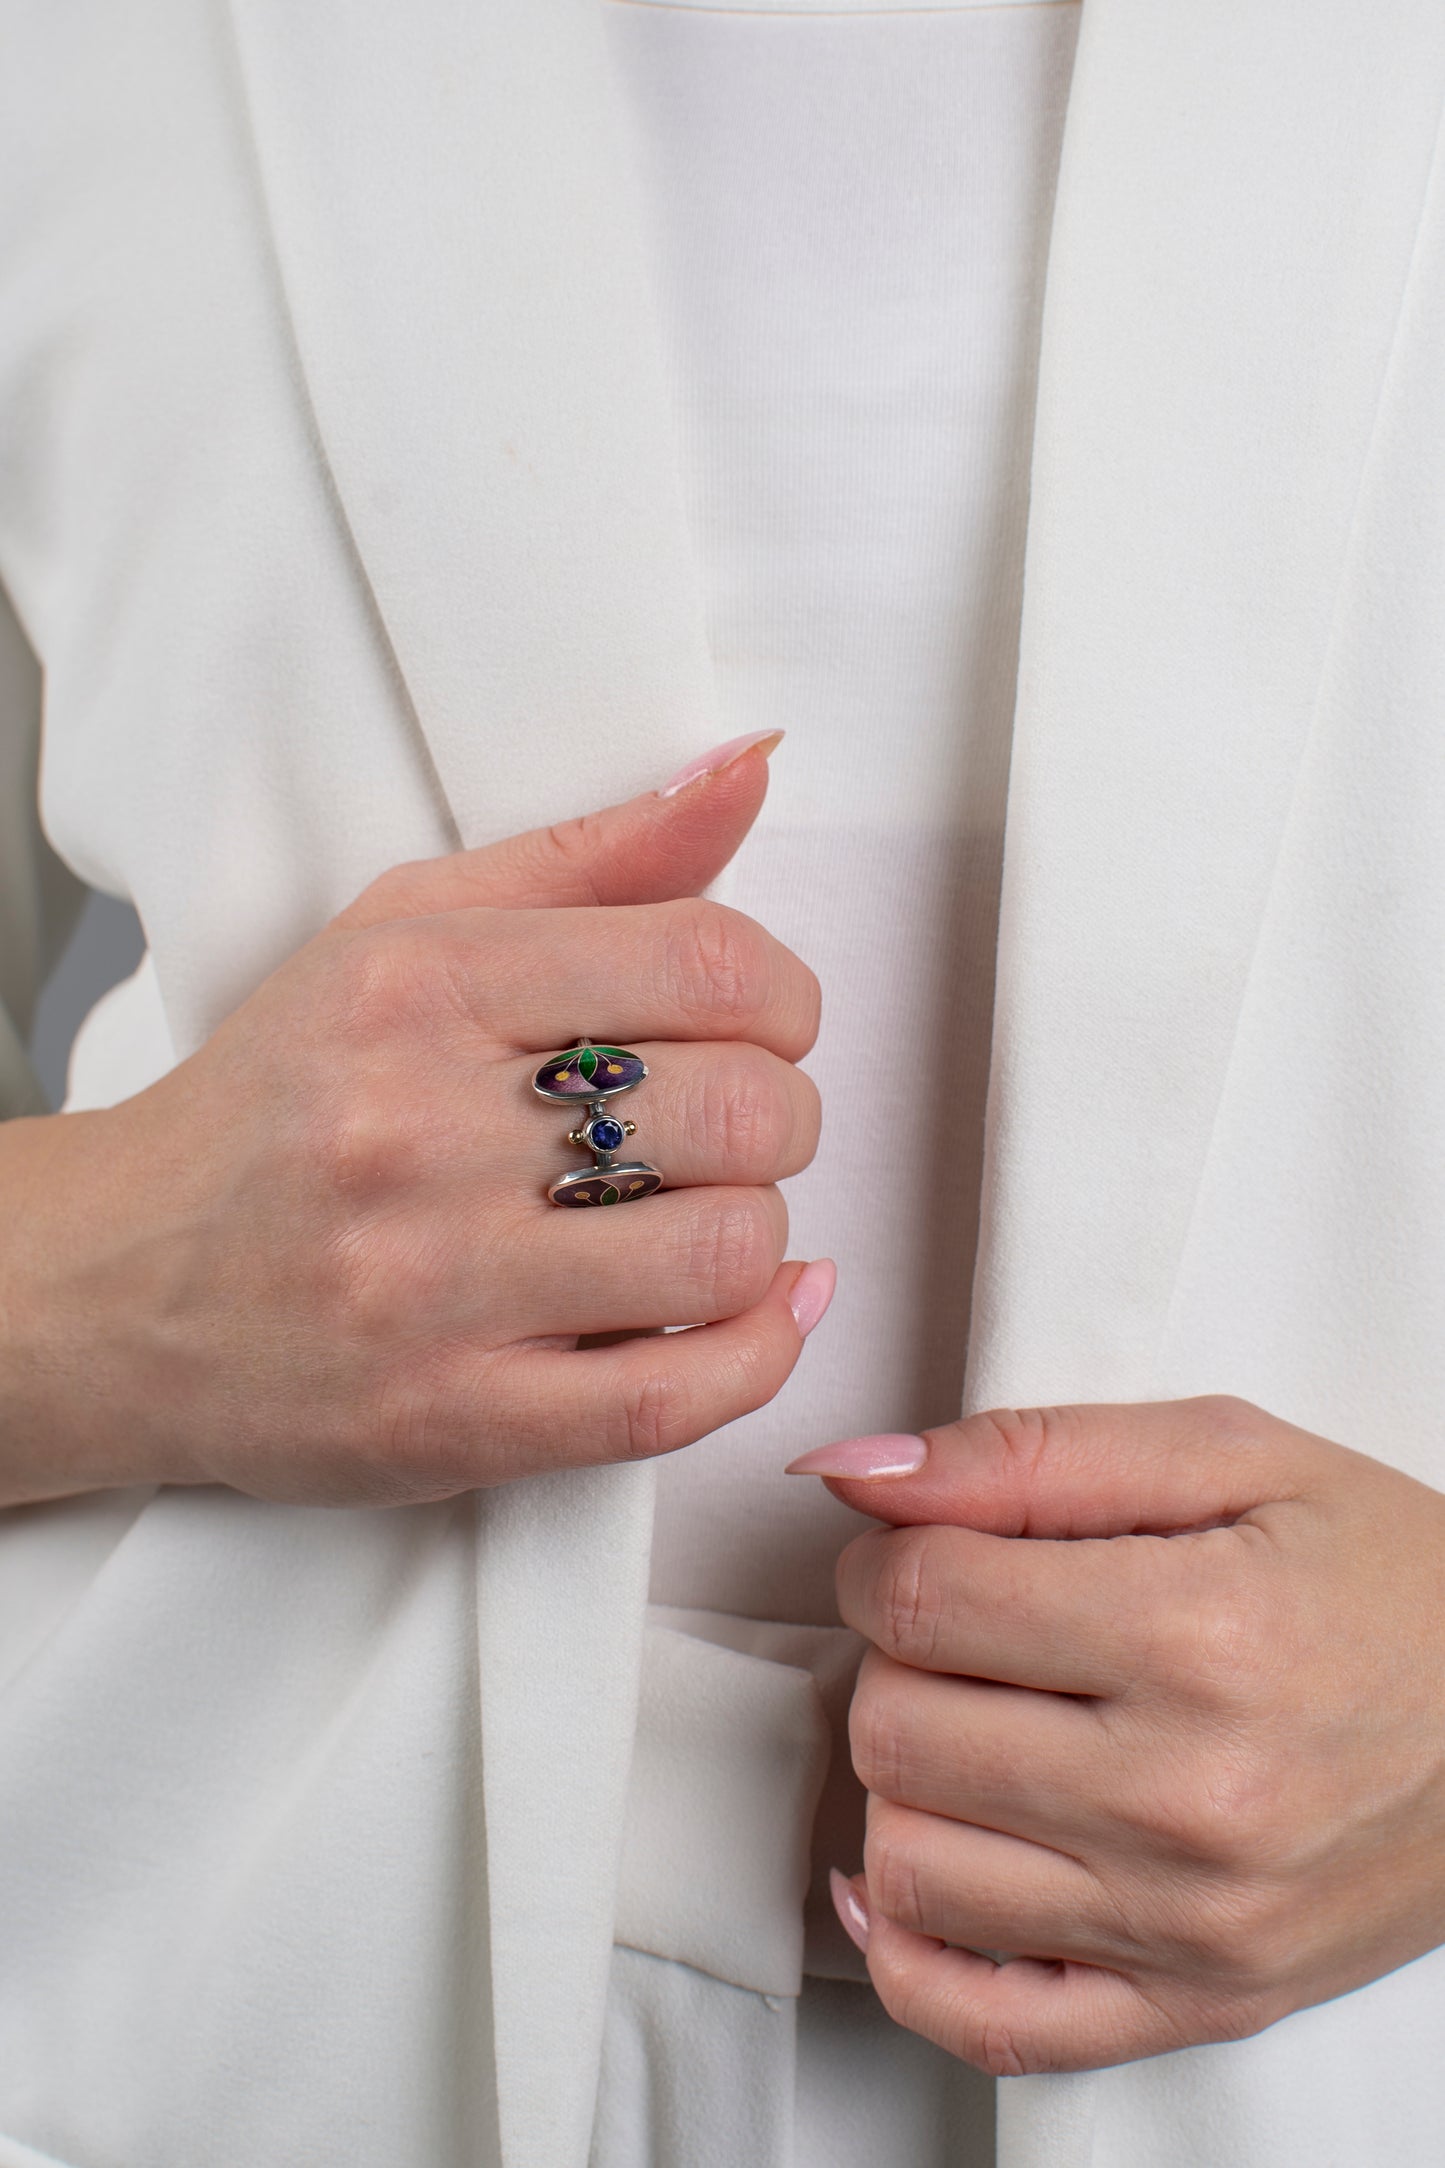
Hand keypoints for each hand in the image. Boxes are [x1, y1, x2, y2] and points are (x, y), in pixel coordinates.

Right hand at [0, 735, 830, 1506]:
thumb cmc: (277, 1104)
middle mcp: (418, 1134)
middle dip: (779, 1116)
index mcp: (417, 988)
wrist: (116, 1287)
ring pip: (726, 1250)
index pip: (709, 960)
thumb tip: (748, 773)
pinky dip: (758, 1352)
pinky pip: (676, 1398)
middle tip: (734, 1126)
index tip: (764, 1023)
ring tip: (703, 1218)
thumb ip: (591, 857)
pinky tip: (750, 1312)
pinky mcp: (448, 1420)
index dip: (786, 995)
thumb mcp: (403, 929)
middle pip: (742, 1108)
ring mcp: (431, 1290)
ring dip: (757, 1234)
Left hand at [789, 1396, 1444, 2073]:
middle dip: (897, 1660)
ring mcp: (1189, 1925)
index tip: (916, 1550)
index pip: (923, 1600)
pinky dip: (911, 1952)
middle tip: (961, 1630)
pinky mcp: (1197, 2006)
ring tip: (974, 1728)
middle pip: (899, 1730)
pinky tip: (931, 1866)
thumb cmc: (1390, 1580)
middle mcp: (1188, 1798)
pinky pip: (981, 2023)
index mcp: (1197, 1636)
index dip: (884, 1557)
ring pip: (911, 1867)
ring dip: (906, 1784)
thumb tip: (854, 1476)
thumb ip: (1031, 1453)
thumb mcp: (1233, 1457)